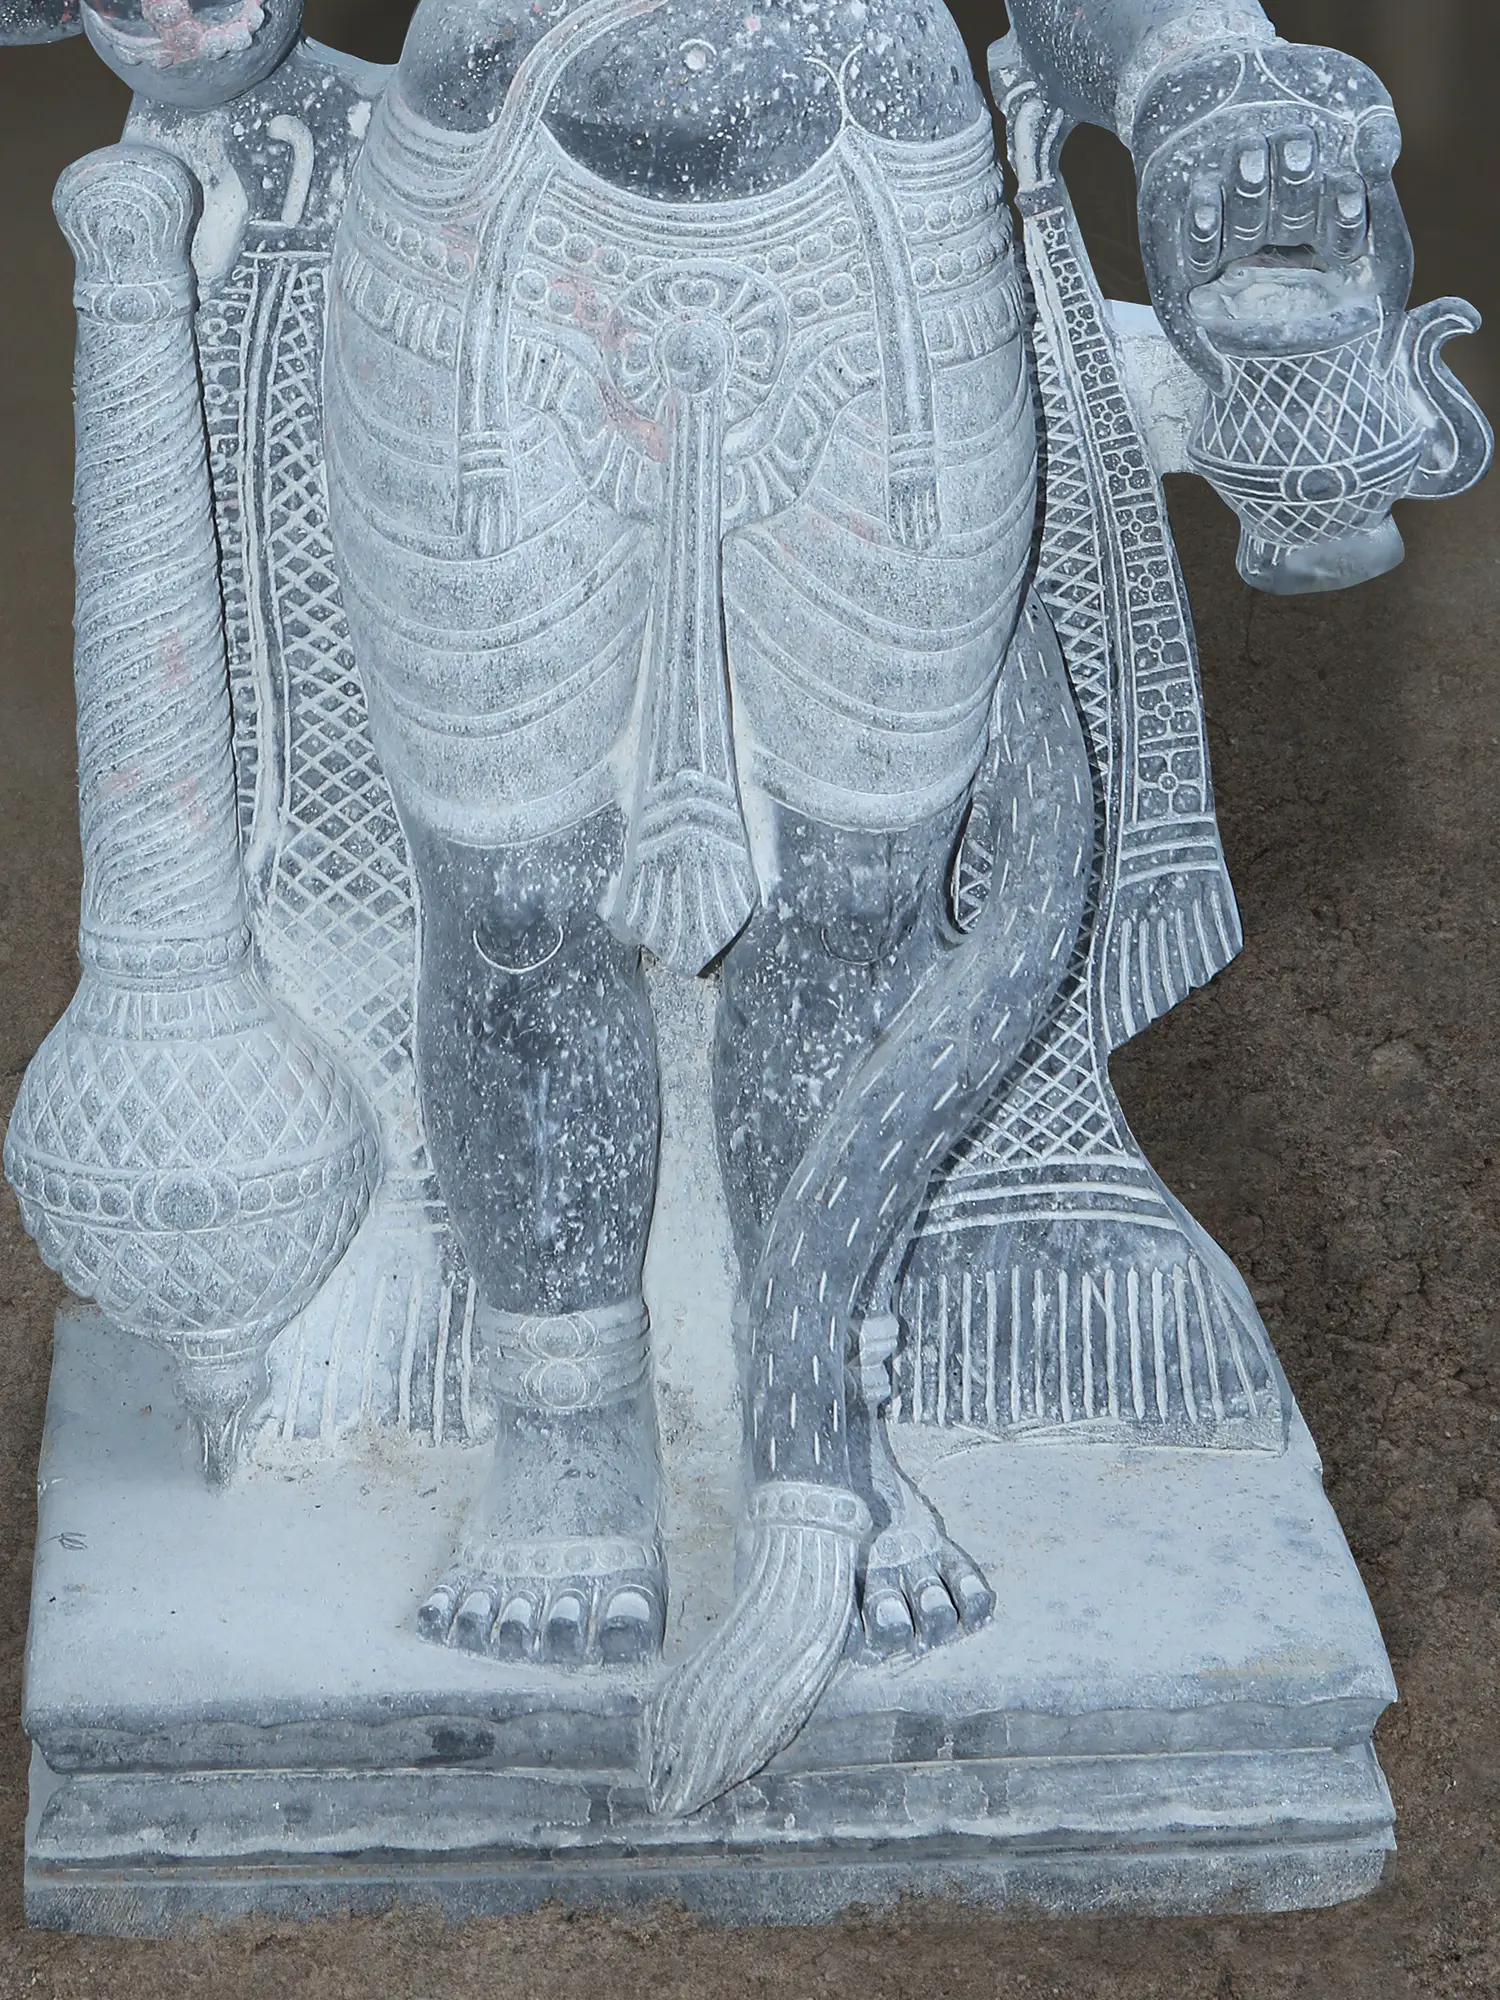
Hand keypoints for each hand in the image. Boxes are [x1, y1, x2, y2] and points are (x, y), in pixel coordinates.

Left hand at [1132, 40, 1414, 385]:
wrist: (1222, 72)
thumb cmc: (1301, 87)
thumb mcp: (1351, 98)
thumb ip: (1373, 129)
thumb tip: (1377, 158)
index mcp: (1326, 215)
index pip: (1342, 237)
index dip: (1343, 219)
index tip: (1345, 184)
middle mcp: (1282, 235)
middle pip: (1293, 228)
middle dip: (1295, 189)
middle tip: (1295, 147)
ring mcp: (1237, 242)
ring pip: (1247, 232)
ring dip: (1251, 192)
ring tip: (1252, 149)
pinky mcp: (1195, 242)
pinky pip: (1198, 254)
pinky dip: (1204, 225)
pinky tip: (1204, 193)